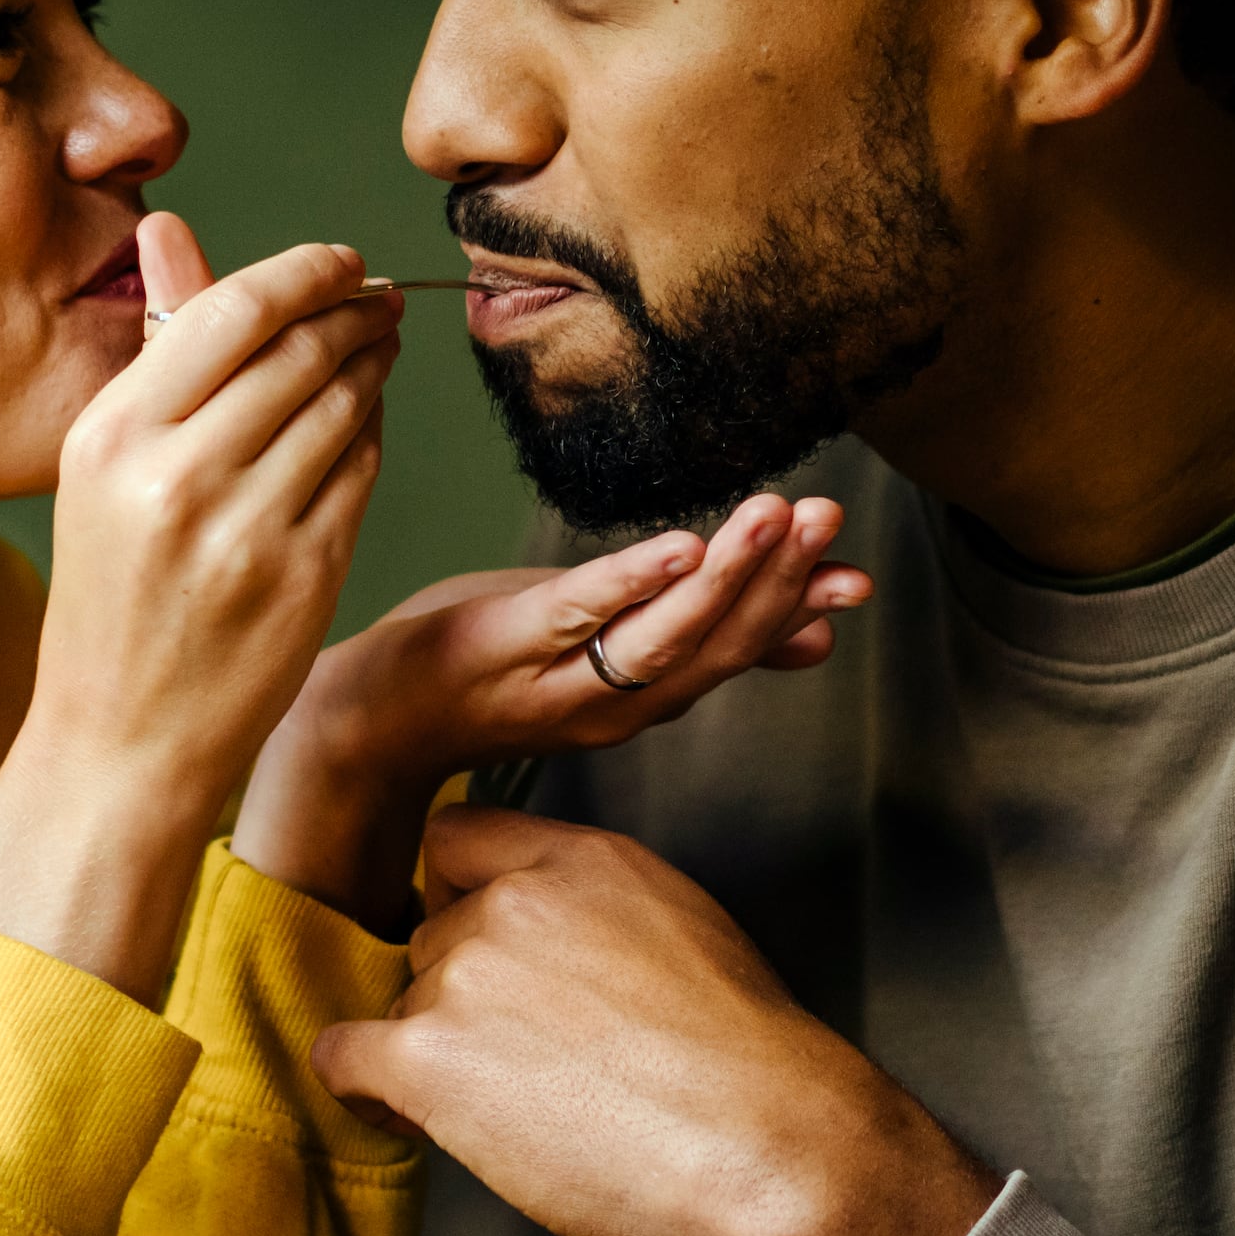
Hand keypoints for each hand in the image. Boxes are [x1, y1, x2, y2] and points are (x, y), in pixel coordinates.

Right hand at [0, 218, 400, 997]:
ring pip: (344, 407)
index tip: (340, 262)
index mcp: (113, 435)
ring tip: (380, 349)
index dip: (303, 272)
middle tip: (379, 300)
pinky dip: (373, 436)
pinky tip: (365, 423)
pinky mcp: (304, 578)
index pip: (233, 311)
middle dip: (354, 313)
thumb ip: (155, 346)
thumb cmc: (112, 594)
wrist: (121, 740)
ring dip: (374, 367)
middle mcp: (176, 476)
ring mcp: (245, 530)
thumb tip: (170, 229)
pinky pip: (362, 474)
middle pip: (300, 351)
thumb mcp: (103, 466)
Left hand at [237, 492, 868, 931]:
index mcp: (642, 699)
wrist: (377, 718)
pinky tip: (681, 546)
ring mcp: (558, 677)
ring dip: (728, 576)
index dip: (799, 611)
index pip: (738, 653)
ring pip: (661, 635)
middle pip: (713, 645)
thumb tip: (816, 633)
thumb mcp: (612, 657)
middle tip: (825, 517)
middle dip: (778, 581)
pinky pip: (578, 613)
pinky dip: (634, 581)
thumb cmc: (495, 674)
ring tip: (773, 517)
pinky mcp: (501, 641)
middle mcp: (612, 703)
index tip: (857, 574)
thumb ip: (712, 642)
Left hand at [309, 805, 992, 1235]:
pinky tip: (404, 1116)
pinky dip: (365, 1089)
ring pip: (402, 1007)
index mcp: (579, 858)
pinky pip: (343, 1058)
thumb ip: (600, 915)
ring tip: (510, 1112)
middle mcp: (509, 901)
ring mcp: (462, 974)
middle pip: (429, 939)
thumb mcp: (685, 930)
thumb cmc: (750, 1065)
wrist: (768, 1145)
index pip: (456, 843)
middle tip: (520, 1064)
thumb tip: (560, 958)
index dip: (457, 902)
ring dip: (434, 1055)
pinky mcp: (427, 1059)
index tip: (481, 956)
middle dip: (457, 996)